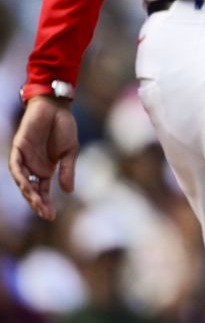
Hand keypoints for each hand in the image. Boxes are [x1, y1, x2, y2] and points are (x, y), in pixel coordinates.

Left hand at [9, 96, 77, 219]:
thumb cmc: (64, 126)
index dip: (46, 204)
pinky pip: (15, 166)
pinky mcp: (18, 148)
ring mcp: (25, 158)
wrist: (56, 106)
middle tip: (46, 214)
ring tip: (38, 204)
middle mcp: (33, 167)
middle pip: (32, 190)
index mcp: (46, 169)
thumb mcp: (70, 151)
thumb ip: (68, 170)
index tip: (52, 216)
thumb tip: (69, 192)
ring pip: (22, 181)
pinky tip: (27, 186)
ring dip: (29, 193)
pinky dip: (20, 177)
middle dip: (38, 203)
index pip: (43, 191)